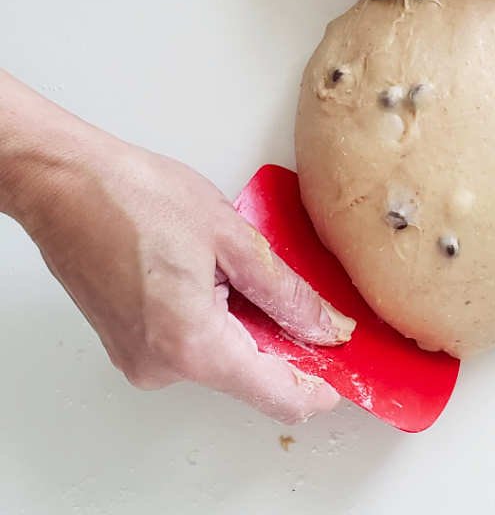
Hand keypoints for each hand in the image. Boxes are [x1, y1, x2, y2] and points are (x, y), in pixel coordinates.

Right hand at [2, 80, 354, 423]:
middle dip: (286, 342)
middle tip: (306, 298)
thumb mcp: (231, 237)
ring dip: (249, 324)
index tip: (346, 369)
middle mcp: (162, 366)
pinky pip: (194, 346)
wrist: (66, 183)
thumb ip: (285, 293)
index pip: (276, 393)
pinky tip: (215, 276)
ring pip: (223, 357)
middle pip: (251, 375)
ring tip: (239, 267)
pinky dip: (219, 321)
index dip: (318, 386)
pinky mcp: (131, 345)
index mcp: (191, 344)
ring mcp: (141, 360)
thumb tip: (325, 327)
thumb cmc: (135, 197)